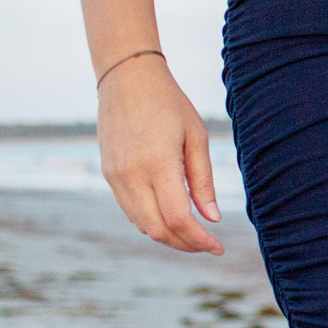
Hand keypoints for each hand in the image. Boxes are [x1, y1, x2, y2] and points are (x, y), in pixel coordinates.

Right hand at [96, 55, 224, 253]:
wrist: (126, 79)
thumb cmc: (169, 104)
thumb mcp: (197, 137)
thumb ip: (203, 180)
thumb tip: (212, 218)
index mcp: (158, 164)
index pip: (179, 219)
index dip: (200, 240)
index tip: (219, 248)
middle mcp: (131, 175)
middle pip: (158, 230)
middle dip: (185, 244)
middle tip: (208, 244)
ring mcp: (115, 176)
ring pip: (141, 224)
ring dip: (168, 236)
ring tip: (193, 233)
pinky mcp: (108, 174)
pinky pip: (130, 210)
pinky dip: (151, 221)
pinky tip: (170, 217)